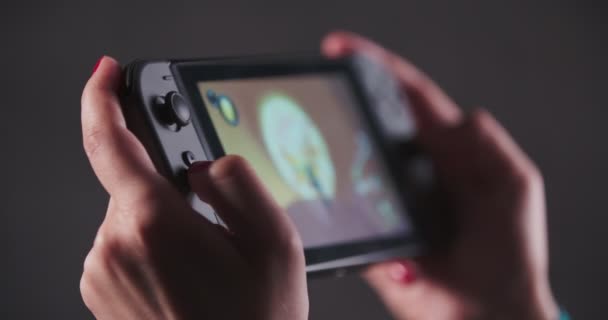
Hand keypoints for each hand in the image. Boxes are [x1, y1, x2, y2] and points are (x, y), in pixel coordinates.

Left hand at [79, 57, 307, 319]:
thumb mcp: (275, 239)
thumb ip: (236, 179)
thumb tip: (204, 159)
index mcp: (153, 224)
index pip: (109, 142)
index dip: (104, 98)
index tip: (109, 74)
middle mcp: (113, 246)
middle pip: (135, 182)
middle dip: (173, 187)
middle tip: (215, 225)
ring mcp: (101, 273)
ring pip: (132, 214)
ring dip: (167, 220)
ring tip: (207, 264)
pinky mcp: (101, 291)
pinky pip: (125, 243)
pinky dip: (153, 244)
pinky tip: (186, 277)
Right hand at [322, 32, 558, 319]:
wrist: (487, 314)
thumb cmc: (510, 256)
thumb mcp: (514, 187)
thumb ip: (491, 147)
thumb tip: (461, 117)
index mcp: (446, 152)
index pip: (408, 99)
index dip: (377, 70)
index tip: (342, 51)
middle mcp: (411, 171)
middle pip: (372, 126)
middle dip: (345, 106)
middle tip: (324, 97)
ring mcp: (388, 200)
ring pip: (351, 165)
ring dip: (336, 156)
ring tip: (322, 148)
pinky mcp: (371, 232)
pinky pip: (345, 211)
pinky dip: (337, 203)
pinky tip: (332, 197)